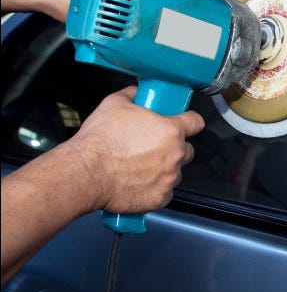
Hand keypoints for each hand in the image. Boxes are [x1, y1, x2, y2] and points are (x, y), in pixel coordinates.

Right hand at [65, 86, 204, 213]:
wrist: (85, 173)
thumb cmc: (99, 140)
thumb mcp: (114, 104)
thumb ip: (132, 95)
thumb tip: (137, 93)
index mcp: (170, 130)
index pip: (196, 122)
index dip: (190, 121)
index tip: (185, 123)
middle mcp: (175, 154)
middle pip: (186, 149)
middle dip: (174, 147)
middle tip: (154, 147)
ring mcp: (169, 178)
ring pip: (176, 172)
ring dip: (164, 169)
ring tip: (141, 167)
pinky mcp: (160, 198)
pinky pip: (165, 192)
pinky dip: (155, 188)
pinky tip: (139, 183)